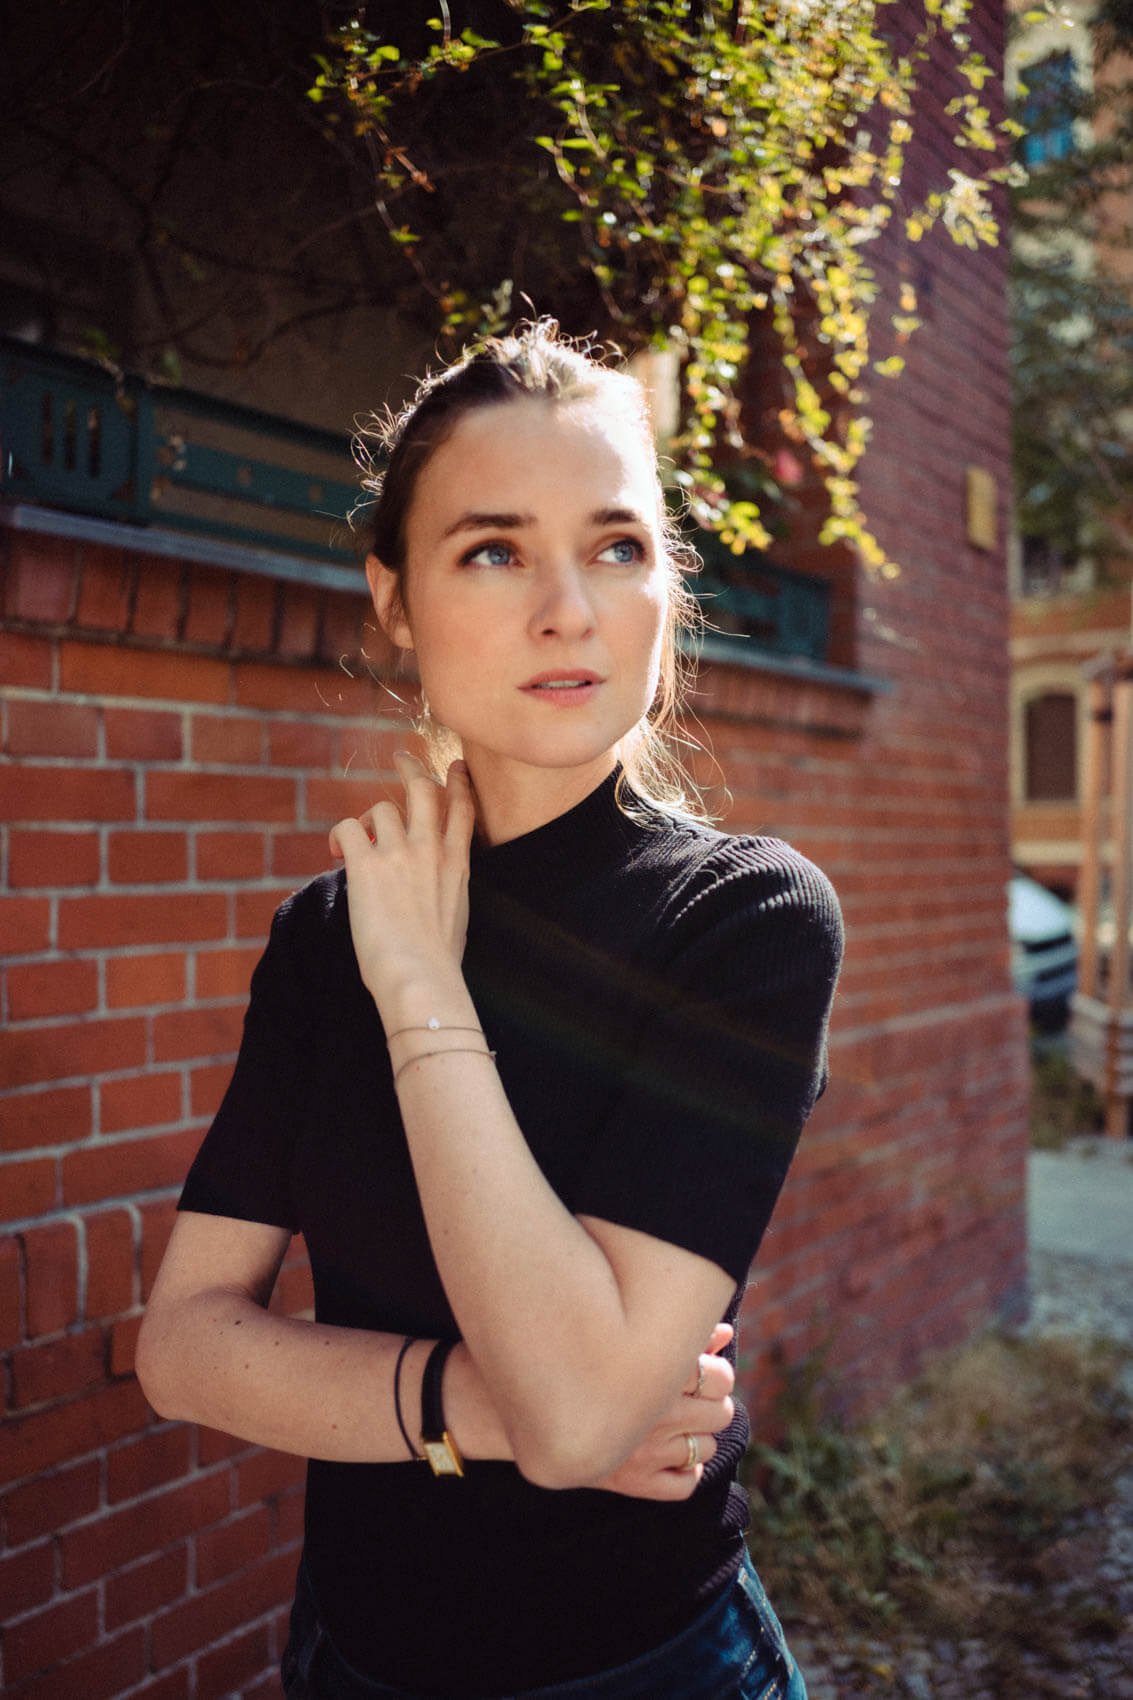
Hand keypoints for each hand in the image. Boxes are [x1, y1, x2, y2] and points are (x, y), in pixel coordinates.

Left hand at [329, 753, 475, 1003]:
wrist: (421, 977)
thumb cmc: (438, 962)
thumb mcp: (457, 916)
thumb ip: (446, 890)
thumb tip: (430, 892)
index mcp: (458, 864)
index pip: (463, 808)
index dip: (458, 781)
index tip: (453, 765)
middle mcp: (431, 849)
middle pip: (424, 789)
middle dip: (412, 768)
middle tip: (401, 757)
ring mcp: (400, 854)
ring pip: (381, 808)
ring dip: (367, 821)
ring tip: (358, 845)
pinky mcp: (367, 865)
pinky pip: (348, 827)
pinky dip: (339, 835)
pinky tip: (335, 854)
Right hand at [589, 1324, 735, 1500]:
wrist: (542, 1408)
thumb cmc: (594, 1363)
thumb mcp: (639, 1343)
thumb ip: (685, 1337)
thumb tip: (727, 1333)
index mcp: (654, 1370)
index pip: (719, 1377)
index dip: (718, 1375)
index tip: (704, 1374)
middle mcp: (653, 1412)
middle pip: (720, 1414)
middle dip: (711, 1406)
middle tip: (691, 1401)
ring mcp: (644, 1450)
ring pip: (706, 1448)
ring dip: (697, 1437)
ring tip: (675, 1426)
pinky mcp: (633, 1482)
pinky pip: (686, 1484)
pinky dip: (688, 1471)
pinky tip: (673, 1455)